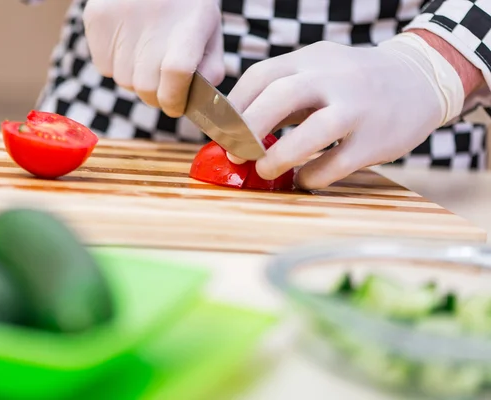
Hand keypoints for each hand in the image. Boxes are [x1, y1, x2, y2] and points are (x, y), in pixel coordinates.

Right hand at [83, 0, 224, 116]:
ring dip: (136, 80)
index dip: (174, 98)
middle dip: (156, 95)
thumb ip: (210, 70)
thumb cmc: (187, 8)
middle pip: (146, 86)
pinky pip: (104, 68)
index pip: (177, 73)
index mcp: (189, 22)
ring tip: (147, 56)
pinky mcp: (97, 18)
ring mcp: (120, 17)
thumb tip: (193, 101)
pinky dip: (117, 67)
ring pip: (123, 81)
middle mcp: (152, 18)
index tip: (176, 105)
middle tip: (163, 84)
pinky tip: (129, 46)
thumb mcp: (210, 32)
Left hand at [227, 33, 464, 189]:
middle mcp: (334, 77)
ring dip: (279, 155)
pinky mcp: (376, 139)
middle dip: (247, 129)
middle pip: (280, 96)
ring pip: (313, 132)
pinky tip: (303, 179)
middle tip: (234, 153)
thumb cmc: (353, 81)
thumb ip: (283, 92)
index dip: (233, 107)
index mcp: (311, 58)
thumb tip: (236, 129)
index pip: (260, 76)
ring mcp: (358, 108)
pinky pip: (337, 163)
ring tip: (263, 169)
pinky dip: (312, 176)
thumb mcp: (319, 70)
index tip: (221, 131)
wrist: (419, 79)